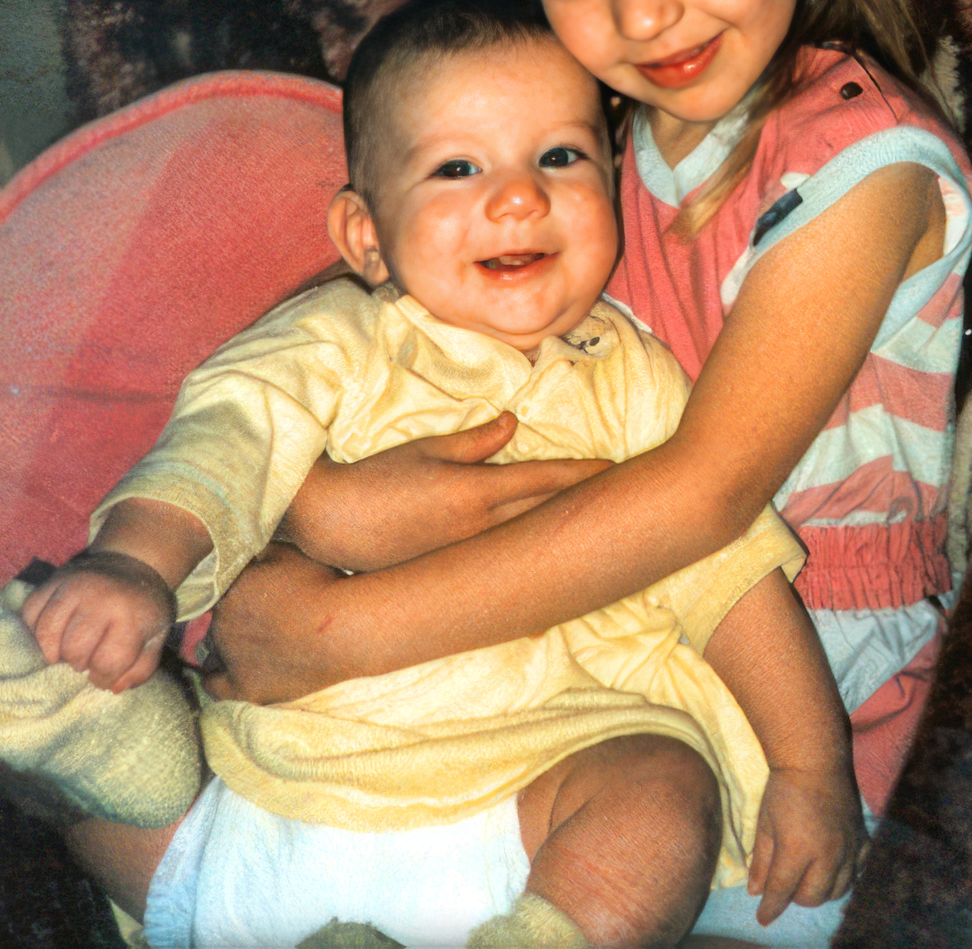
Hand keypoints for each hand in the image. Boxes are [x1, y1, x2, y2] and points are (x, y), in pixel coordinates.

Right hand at [20, 552, 176, 692]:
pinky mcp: (52, 580)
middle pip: (74, 650)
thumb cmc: (143, 608)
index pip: (108, 663)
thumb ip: (140, 668)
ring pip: (47, 634)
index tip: (104, 673)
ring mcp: (73, 586)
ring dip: (55, 650)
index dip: (103, 678)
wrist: (133, 565)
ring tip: (68, 650)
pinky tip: (54, 634)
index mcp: (131, 615)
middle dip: (80, 663)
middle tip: (87, 658)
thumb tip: (113, 688)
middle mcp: (101, 598)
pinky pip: (30, 614)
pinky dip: (36, 630)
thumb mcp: (155, 637)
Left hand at [201, 543, 344, 703]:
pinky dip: (214, 679)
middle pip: (219, 619)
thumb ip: (260, 551)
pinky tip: (218, 674)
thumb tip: (245, 549)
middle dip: (235, 617)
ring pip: (214, 649)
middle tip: (262, 618)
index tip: (255, 595)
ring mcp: (231, 657)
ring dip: (226, 646)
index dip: (239, 593)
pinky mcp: (245, 687)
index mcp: (230, 589)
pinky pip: (214, 686)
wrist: (342, 630)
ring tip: (252, 644)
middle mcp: (222, 622)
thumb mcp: (291, 554)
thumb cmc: (321, 587)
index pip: (222, 591)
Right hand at [283, 411, 611, 570]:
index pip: (541, 481)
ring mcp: (467, 555)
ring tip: (588, 524)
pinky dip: (525, 555)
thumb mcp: (426, 450)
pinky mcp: (453, 571)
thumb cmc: (375, 477)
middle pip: (543, 516)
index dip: (580, 474)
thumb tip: (514, 423)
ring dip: (557, 532)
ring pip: (526, 541)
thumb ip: (475, 441)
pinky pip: (502, 562)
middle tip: (617, 499)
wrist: (330, 523)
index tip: (612, 469)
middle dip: (580, 506)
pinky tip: (543, 563)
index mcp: (474, 492)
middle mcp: (478, 529)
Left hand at [747, 765, 867, 924]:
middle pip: (812, 897)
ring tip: (805, 876)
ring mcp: (848, 848)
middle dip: (794, 897)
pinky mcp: (861, 839)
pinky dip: (844, 877)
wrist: (816, 758)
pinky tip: (832, 868)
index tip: (762, 918)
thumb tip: (754, 891)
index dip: (770, 908)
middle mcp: (827, 854)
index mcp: (797, 849)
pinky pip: (857, 873)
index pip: (782, 891)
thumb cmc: (784, 788)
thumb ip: (761, 860)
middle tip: (783, 884)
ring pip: (836, 891)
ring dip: (819, 890)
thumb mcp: (765, 822)